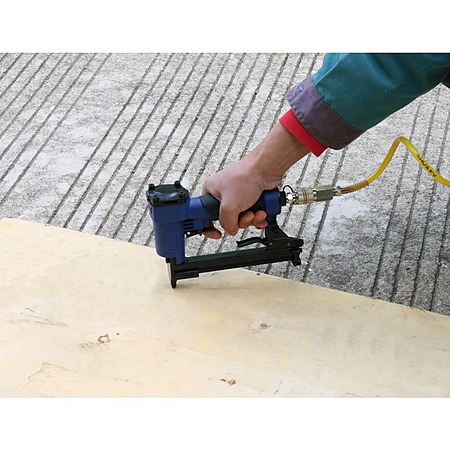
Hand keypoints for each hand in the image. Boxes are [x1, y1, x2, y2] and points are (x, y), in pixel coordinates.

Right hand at [202, 122, 310, 237]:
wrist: (267, 169)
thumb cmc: (245, 176)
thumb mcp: (229, 206)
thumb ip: (227, 222)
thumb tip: (230, 230)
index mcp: (211, 192)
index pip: (204, 214)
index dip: (210, 225)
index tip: (216, 233)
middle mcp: (224, 194)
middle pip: (227, 219)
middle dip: (240, 221)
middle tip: (245, 215)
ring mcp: (238, 196)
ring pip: (242, 218)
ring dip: (251, 219)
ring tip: (257, 212)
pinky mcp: (251, 198)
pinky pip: (252, 214)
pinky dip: (258, 216)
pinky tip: (262, 212)